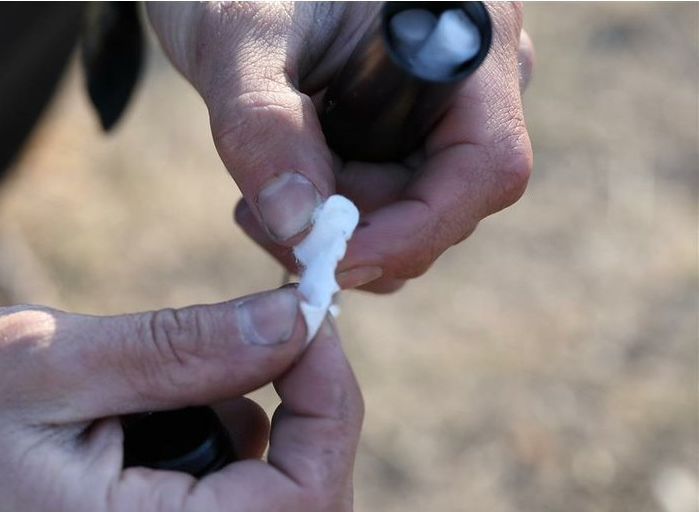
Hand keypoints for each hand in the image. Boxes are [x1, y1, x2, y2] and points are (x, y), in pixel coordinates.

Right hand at [0, 289, 362, 511]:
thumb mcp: (44, 366)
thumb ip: (179, 350)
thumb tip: (291, 320)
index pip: (309, 504)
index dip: (331, 403)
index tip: (305, 319)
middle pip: (302, 506)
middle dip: (290, 404)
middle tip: (238, 334)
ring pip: (267, 502)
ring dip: (232, 423)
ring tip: (130, 399)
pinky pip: (227, 511)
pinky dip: (208, 449)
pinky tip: (128, 431)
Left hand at [147, 2, 532, 292]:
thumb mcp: (240, 43)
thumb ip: (262, 128)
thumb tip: (300, 230)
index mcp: (465, 36)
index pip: (487, 166)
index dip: (416, 230)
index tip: (333, 259)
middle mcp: (472, 84)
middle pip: (443, 205)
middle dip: (351, 228)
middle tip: (258, 212)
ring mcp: (445, 116)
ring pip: (411, 219)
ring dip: (333, 228)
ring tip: (258, 187)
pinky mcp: (411, 140)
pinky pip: (389, 210)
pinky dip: (332, 220)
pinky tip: (281, 188)